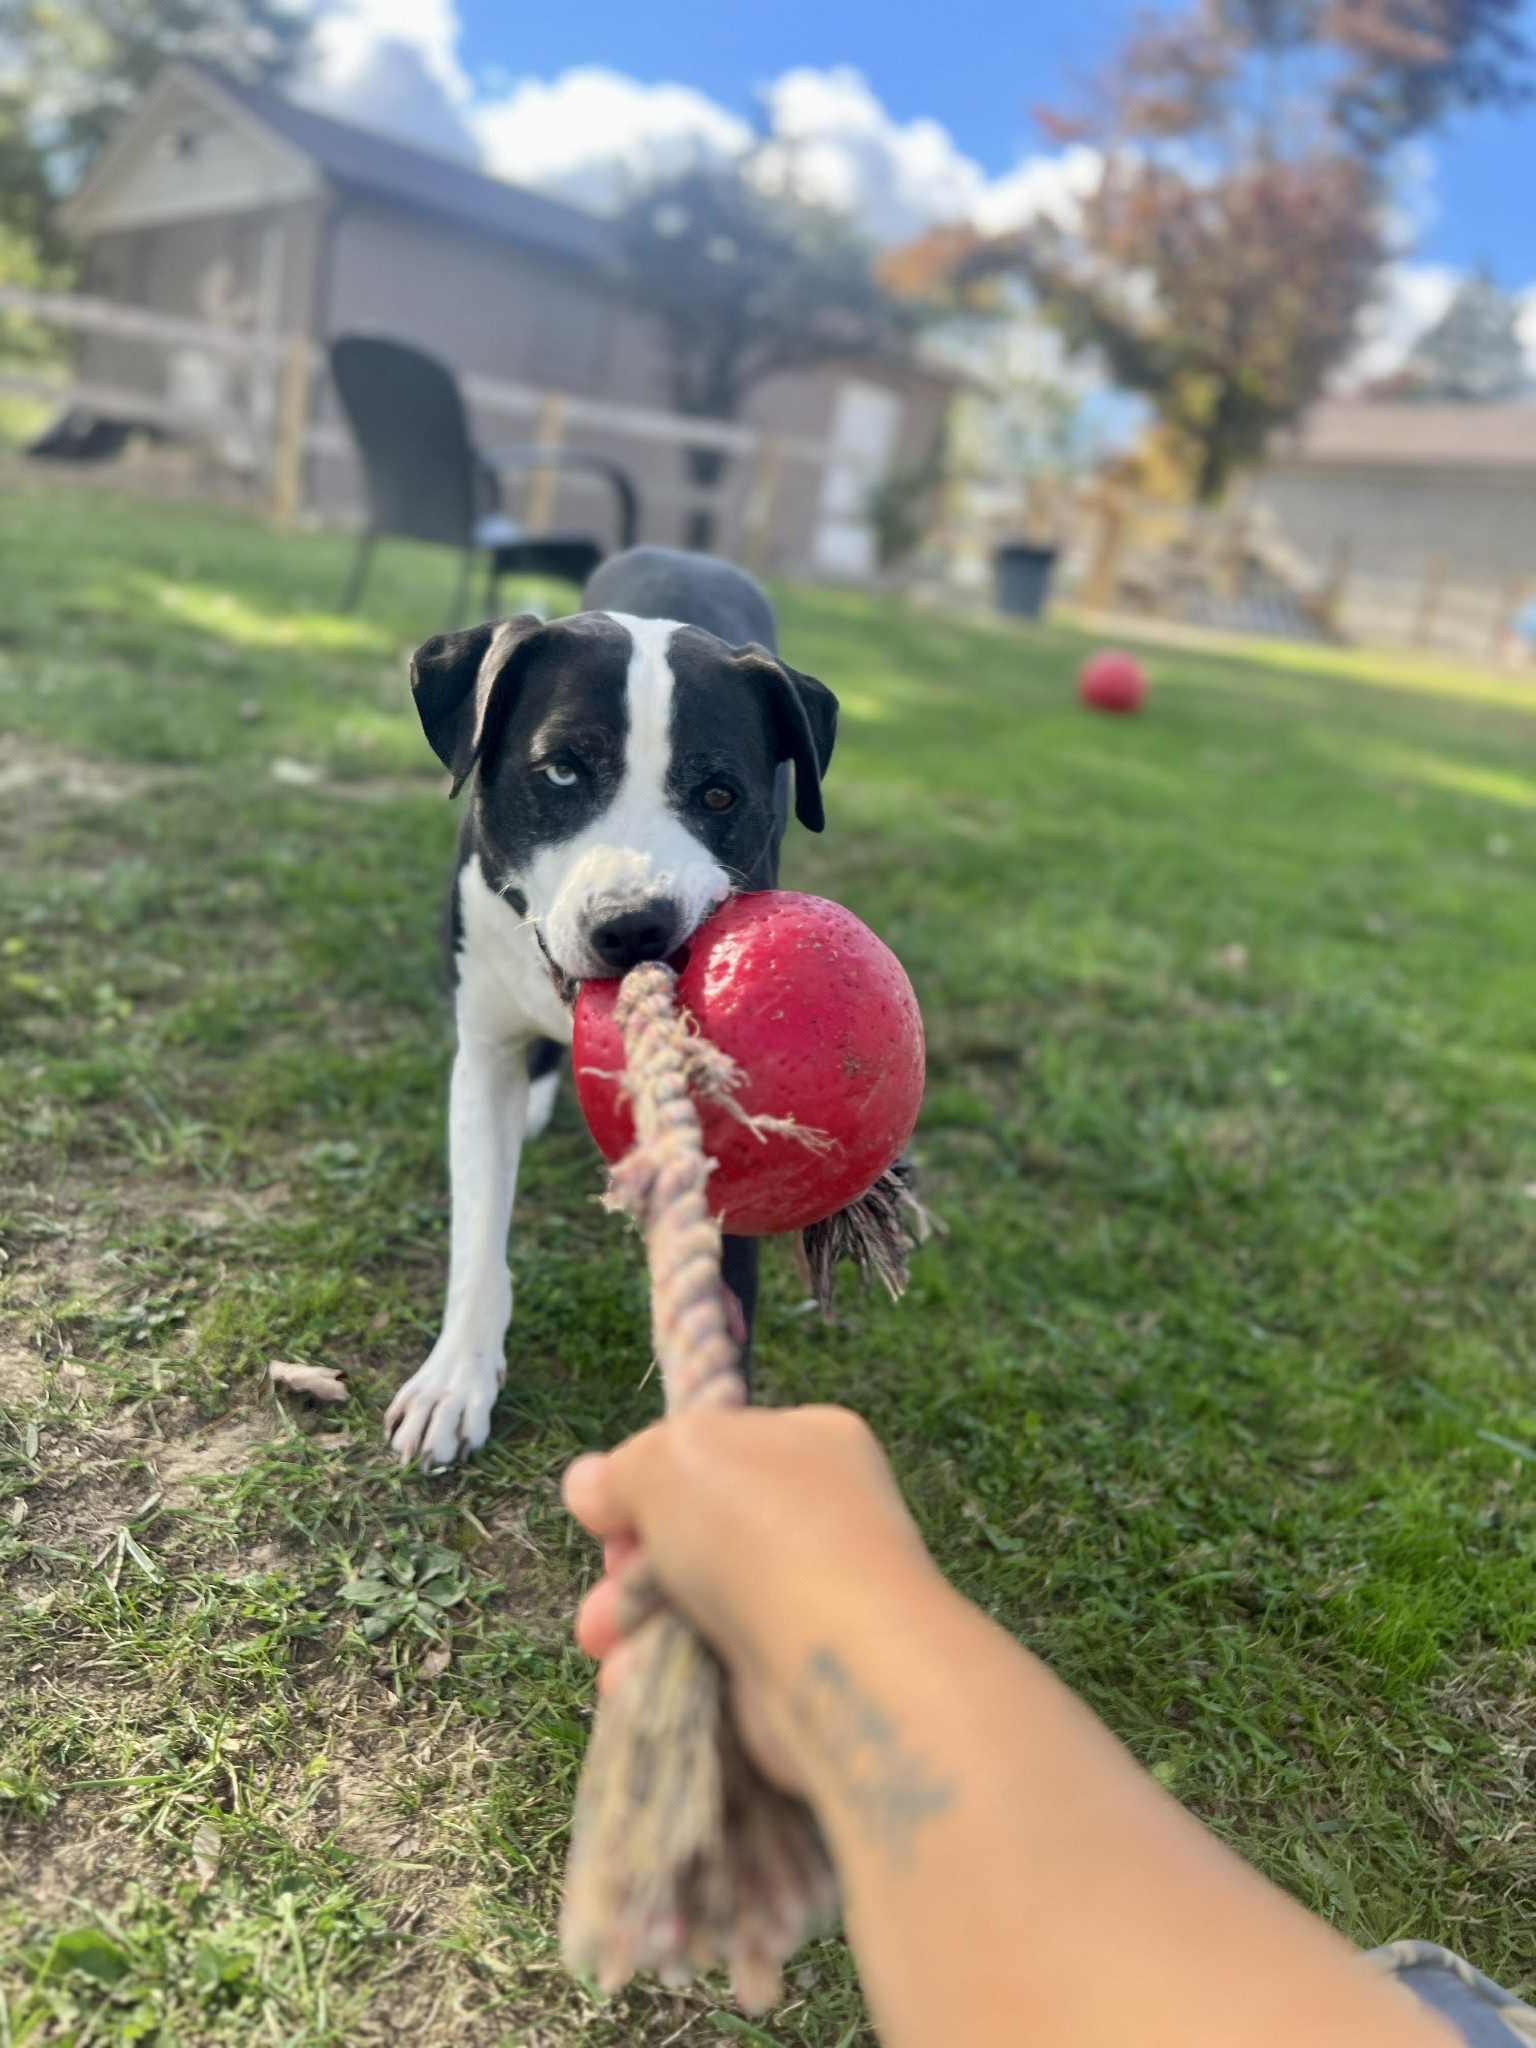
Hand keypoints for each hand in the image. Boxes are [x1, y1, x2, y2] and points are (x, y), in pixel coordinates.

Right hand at [563, 1405, 937, 1797]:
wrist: (834, 1653)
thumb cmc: (759, 1528)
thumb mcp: (670, 1460)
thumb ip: (622, 1468)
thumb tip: (587, 1485)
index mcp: (809, 1440)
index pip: (714, 1449)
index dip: (651, 1480)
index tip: (612, 1515)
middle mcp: (819, 1514)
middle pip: (695, 1531)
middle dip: (631, 1564)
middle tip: (607, 1587)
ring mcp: (811, 1595)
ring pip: (695, 1601)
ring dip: (636, 1621)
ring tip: (605, 1641)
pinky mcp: (794, 1670)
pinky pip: (713, 1661)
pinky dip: (668, 1669)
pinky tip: (635, 1679)